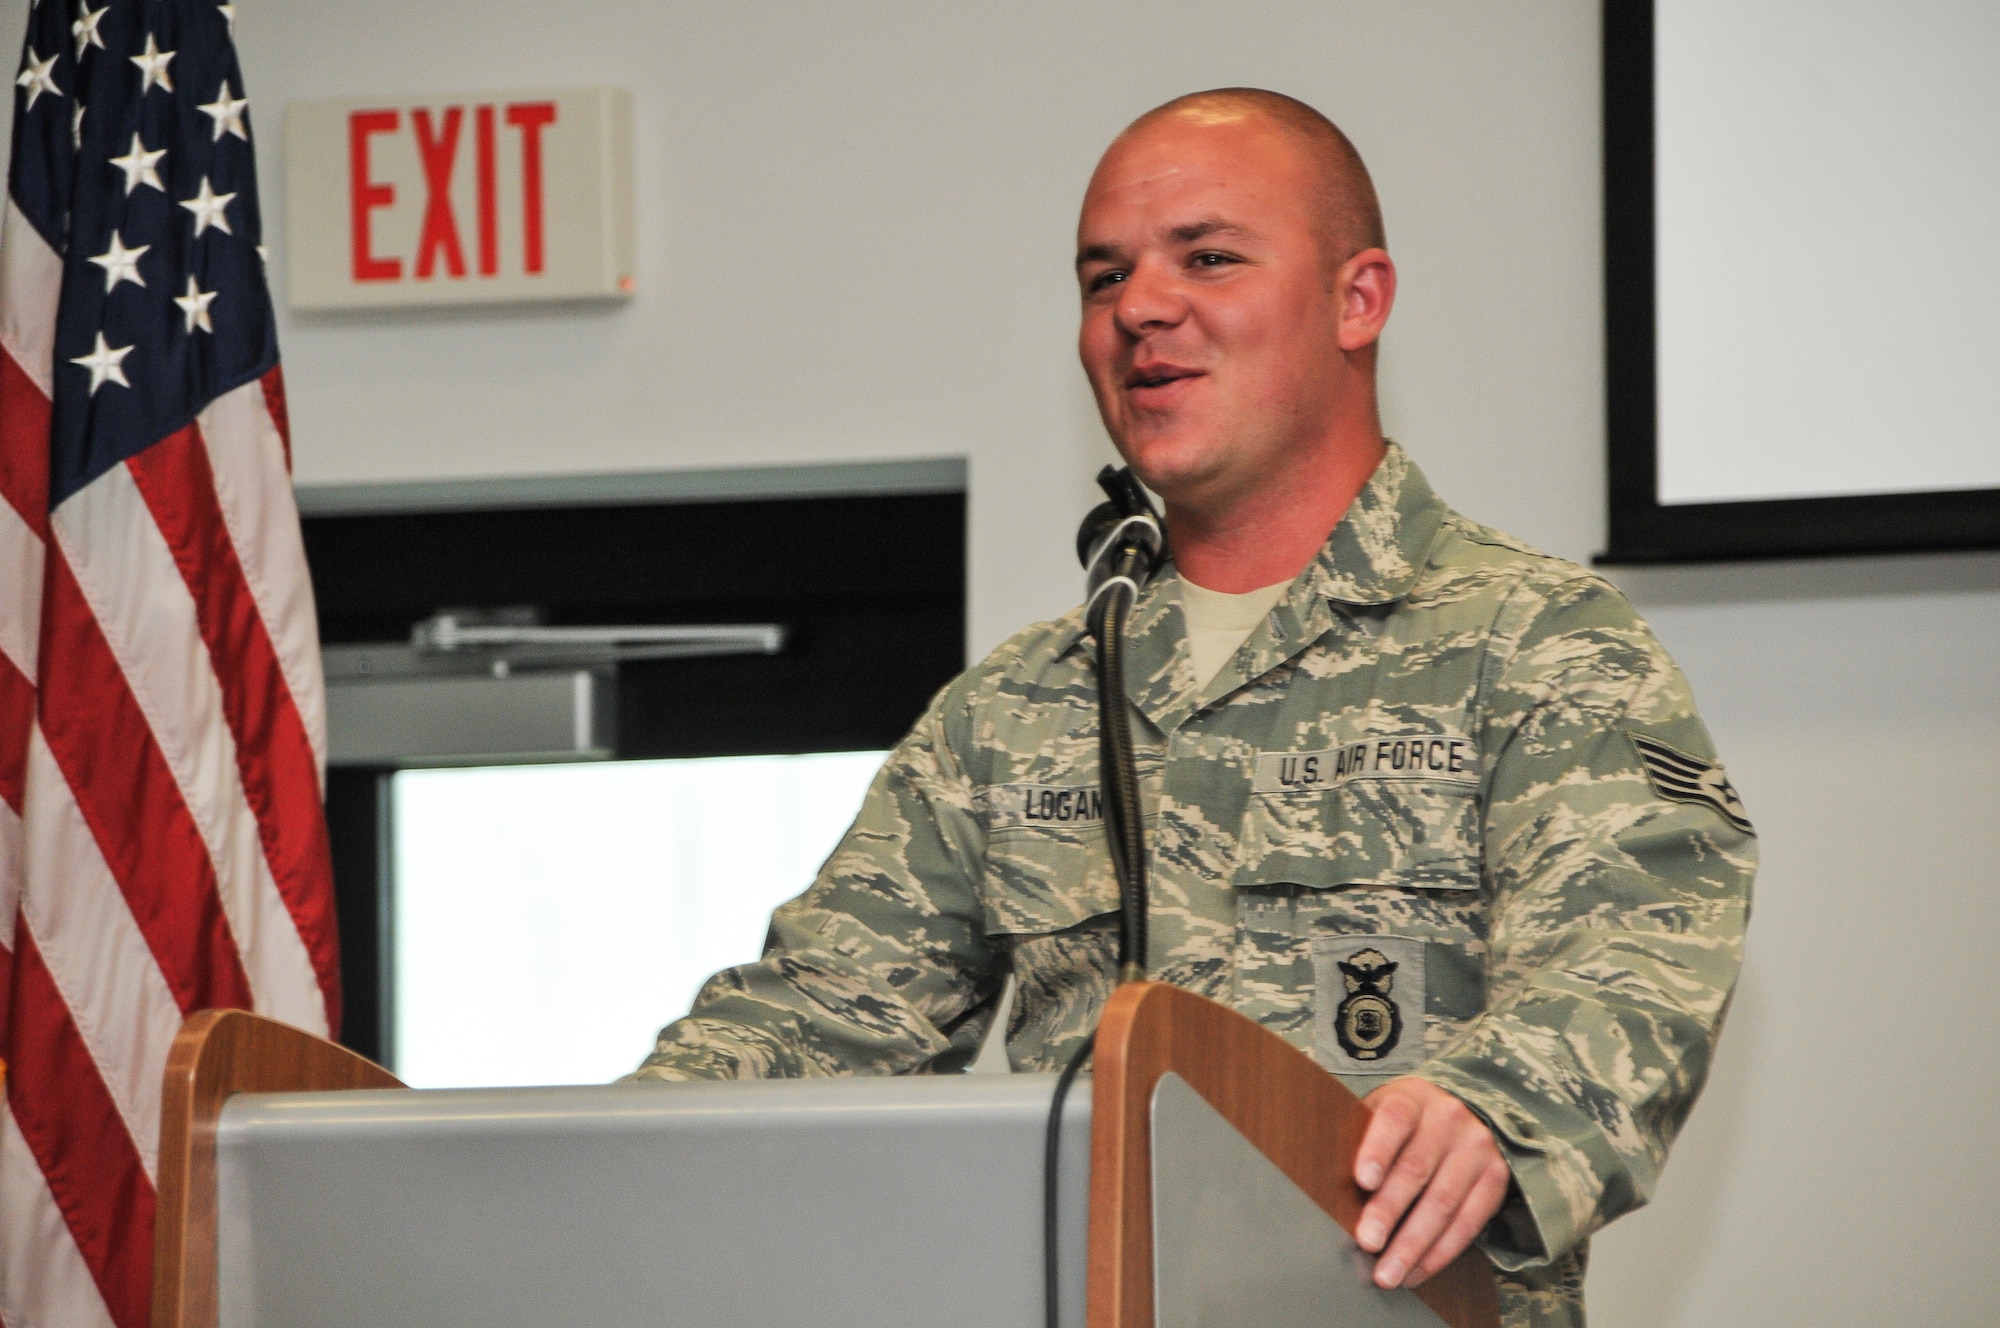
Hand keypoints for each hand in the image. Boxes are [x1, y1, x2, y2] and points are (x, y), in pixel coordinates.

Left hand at [1351, 1076, 1510, 1289]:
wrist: (1463, 1110)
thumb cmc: (1405, 1121)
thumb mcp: (1380, 1111)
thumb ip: (1359, 1138)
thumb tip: (1325, 1186)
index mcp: (1413, 1097)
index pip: (1394, 1119)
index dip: (1378, 1149)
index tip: (1362, 1180)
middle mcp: (1450, 1118)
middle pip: (1416, 1169)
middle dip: (1389, 1211)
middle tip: (1367, 1242)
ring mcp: (1476, 1148)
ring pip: (1443, 1203)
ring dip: (1413, 1245)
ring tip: (1389, 1273)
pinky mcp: (1495, 1178)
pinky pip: (1468, 1223)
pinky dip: (1440, 1253)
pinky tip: (1416, 1271)